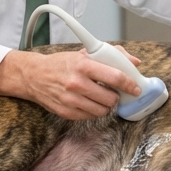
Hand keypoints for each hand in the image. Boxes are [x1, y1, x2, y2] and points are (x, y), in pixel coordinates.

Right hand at [0, 48, 142, 120]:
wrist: (33, 76)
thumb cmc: (62, 63)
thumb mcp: (85, 53)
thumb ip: (112, 55)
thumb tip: (135, 63)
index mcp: (83, 65)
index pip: (115, 77)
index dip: (130, 84)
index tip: (136, 88)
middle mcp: (77, 83)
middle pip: (110, 98)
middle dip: (116, 96)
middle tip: (113, 92)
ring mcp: (71, 100)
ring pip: (102, 111)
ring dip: (106, 105)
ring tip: (100, 97)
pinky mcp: (66, 112)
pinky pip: (90, 116)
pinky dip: (93, 111)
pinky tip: (89, 102)